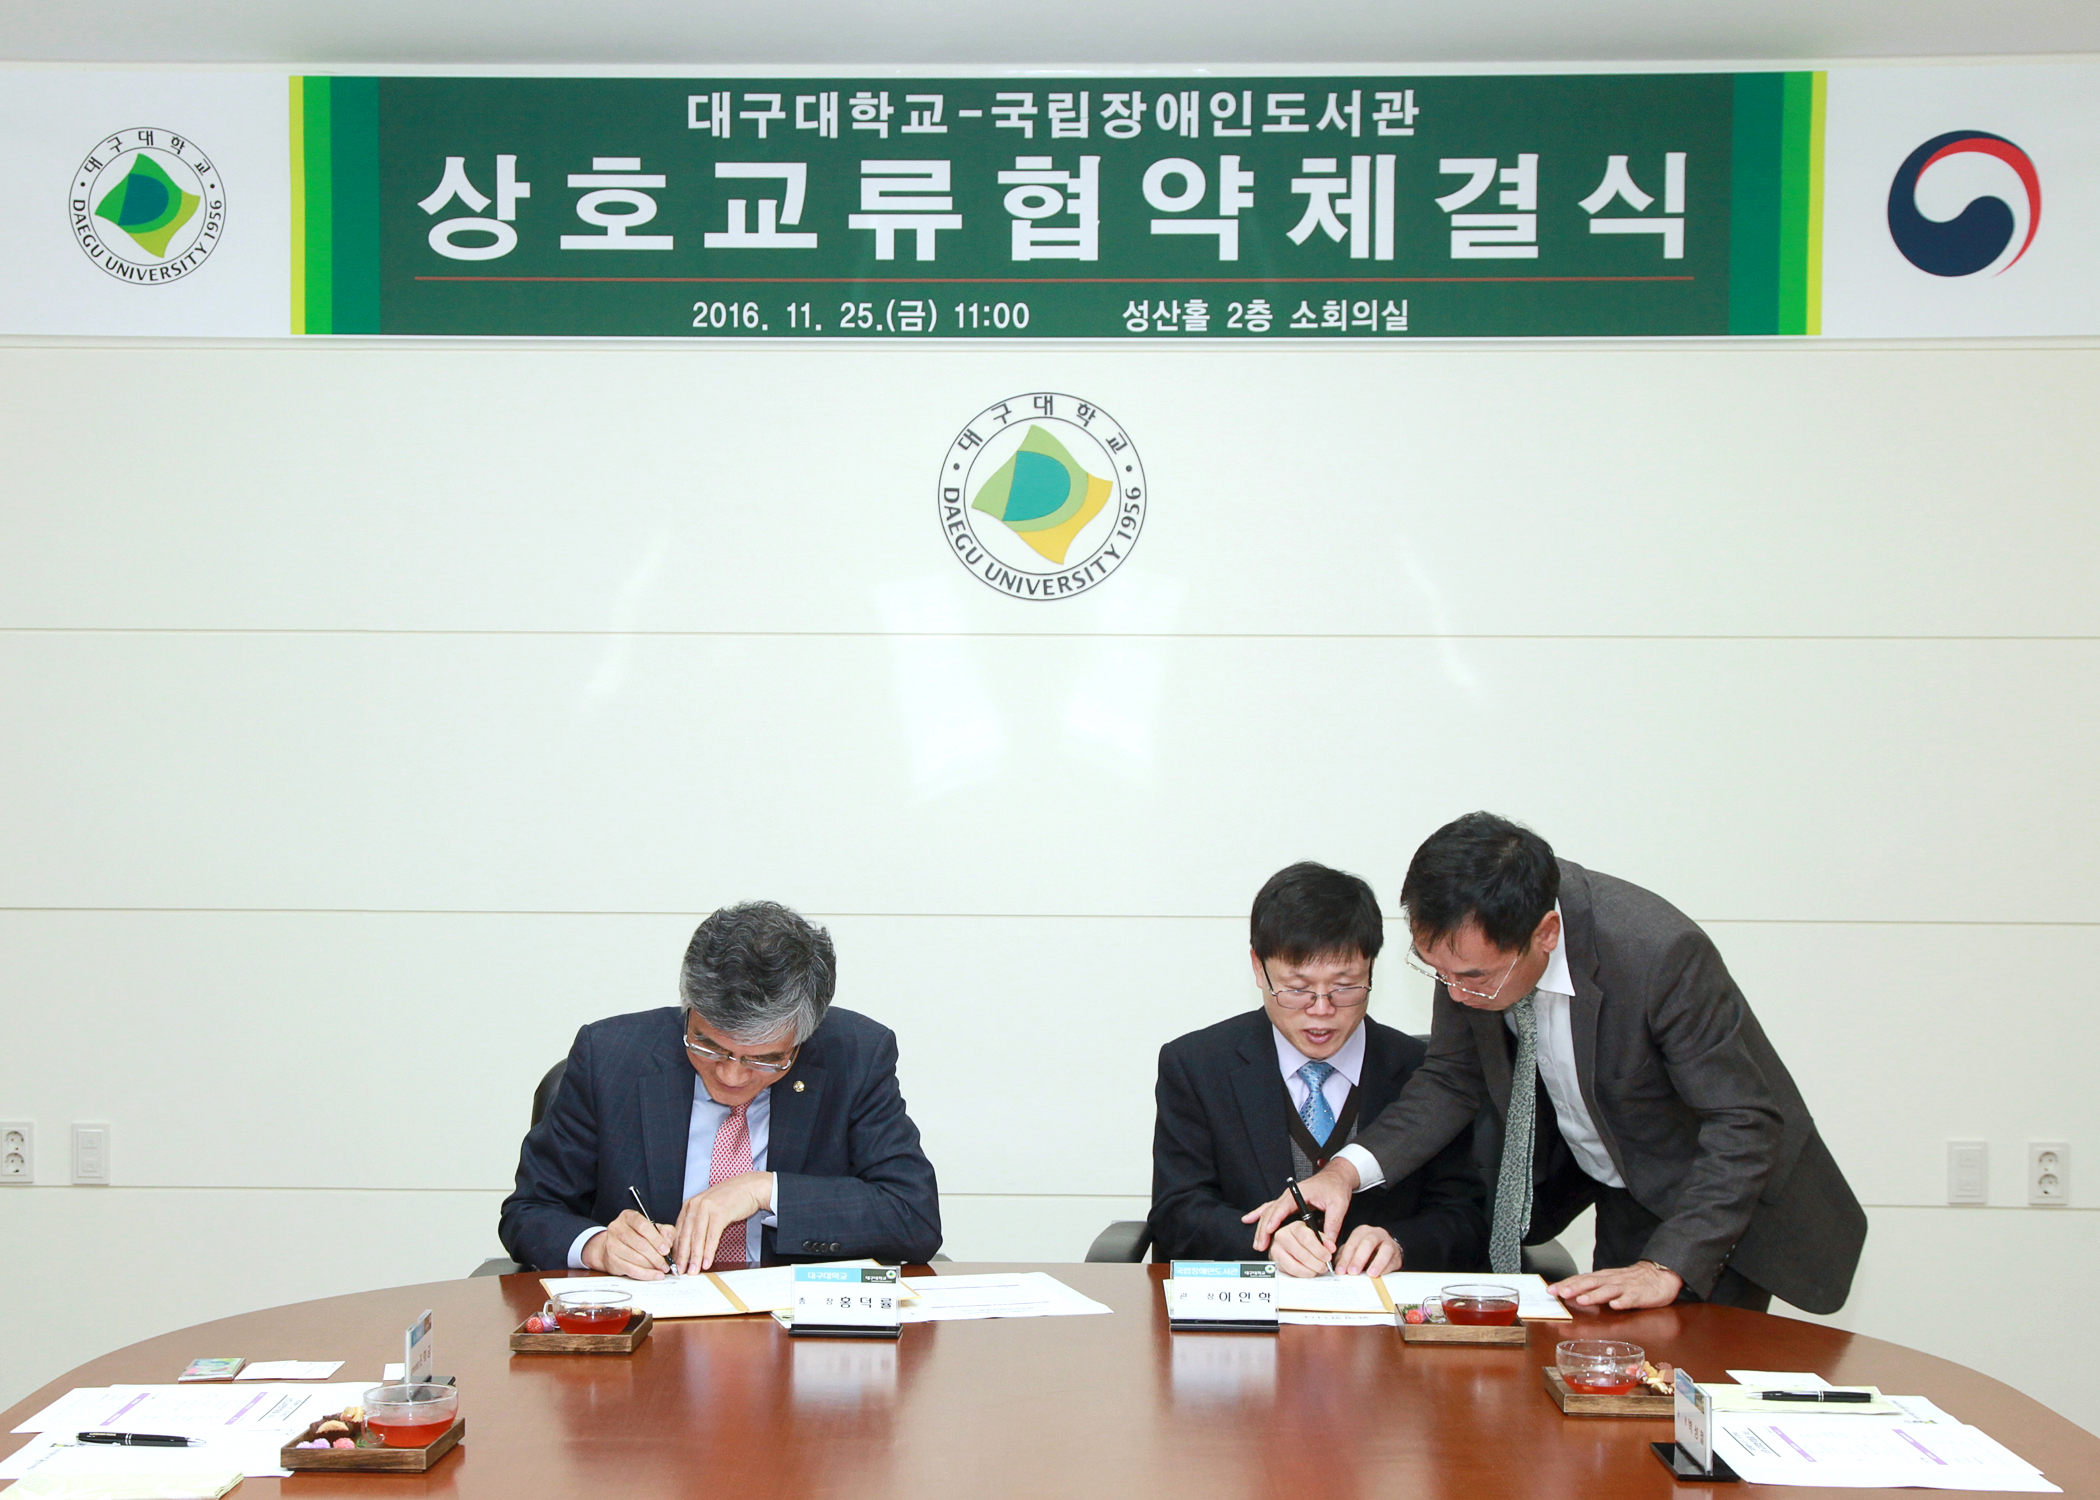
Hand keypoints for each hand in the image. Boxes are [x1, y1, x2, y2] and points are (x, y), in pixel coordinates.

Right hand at [582, 1209, 674, 1278]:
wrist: (614, 1246)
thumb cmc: (637, 1235)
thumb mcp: (653, 1228)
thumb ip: (665, 1231)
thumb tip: (669, 1242)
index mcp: (628, 1216)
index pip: (643, 1226)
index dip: (656, 1239)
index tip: (666, 1249)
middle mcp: (617, 1228)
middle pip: (640, 1244)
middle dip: (656, 1256)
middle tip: (667, 1263)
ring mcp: (612, 1245)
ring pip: (636, 1258)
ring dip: (652, 1266)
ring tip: (662, 1269)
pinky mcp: (611, 1260)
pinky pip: (631, 1270)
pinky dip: (645, 1274)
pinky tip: (655, 1275)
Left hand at [673, 1172, 773, 1271]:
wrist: (749, 1187)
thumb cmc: (730, 1198)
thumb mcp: (708, 1208)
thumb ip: (697, 1222)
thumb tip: (690, 1245)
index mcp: (689, 1205)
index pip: (678, 1231)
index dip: (676, 1249)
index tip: (675, 1263)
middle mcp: (695, 1205)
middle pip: (686, 1235)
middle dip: (683, 1256)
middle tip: (681, 1271)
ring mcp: (707, 1208)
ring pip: (697, 1237)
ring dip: (695, 1257)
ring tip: (694, 1270)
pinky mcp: (720, 1212)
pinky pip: (712, 1236)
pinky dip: (709, 1251)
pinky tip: (707, 1261)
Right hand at [1242, 1159, 1358, 1250]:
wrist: (1336, 1176)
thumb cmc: (1336, 1187)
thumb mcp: (1338, 1206)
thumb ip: (1333, 1225)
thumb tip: (1328, 1244)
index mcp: (1300, 1192)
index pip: (1283, 1207)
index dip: (1275, 1219)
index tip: (1269, 1231)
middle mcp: (1290, 1195)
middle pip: (1271, 1211)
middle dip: (1264, 1229)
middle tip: (1260, 1245)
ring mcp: (1287, 1198)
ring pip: (1269, 1212)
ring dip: (1261, 1227)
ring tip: (1257, 1243)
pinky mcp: (1288, 1203)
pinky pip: (1271, 1209)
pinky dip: (1259, 1214)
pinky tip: (1249, 1219)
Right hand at [1268, 1221, 1337, 1276]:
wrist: (1288, 1243)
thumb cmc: (1304, 1239)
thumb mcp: (1315, 1234)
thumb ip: (1325, 1240)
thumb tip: (1331, 1247)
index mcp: (1295, 1226)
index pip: (1307, 1238)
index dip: (1319, 1250)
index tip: (1328, 1256)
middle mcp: (1282, 1236)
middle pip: (1301, 1254)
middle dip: (1316, 1263)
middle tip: (1325, 1266)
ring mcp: (1276, 1249)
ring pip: (1295, 1265)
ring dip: (1310, 1270)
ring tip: (1318, 1270)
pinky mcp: (1275, 1260)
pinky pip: (1290, 1271)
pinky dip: (1303, 1274)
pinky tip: (1310, 1272)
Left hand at [1335, 1224, 1401, 1276]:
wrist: (1386, 1253)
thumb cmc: (1366, 1252)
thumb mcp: (1353, 1252)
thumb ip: (1345, 1258)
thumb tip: (1338, 1270)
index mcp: (1362, 1231)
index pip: (1352, 1243)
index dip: (1346, 1257)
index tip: (1340, 1270)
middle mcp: (1376, 1234)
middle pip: (1368, 1243)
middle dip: (1359, 1258)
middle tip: (1352, 1272)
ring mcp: (1389, 1243)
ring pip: (1385, 1248)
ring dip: (1377, 1262)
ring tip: (1370, 1274)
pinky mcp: (1397, 1255)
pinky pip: (1393, 1260)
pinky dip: (1386, 1268)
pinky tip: (1380, 1275)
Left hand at [1551, 1260, 1683, 1309]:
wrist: (1660, 1275)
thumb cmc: (1631, 1281)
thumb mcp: (1609, 1281)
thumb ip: (1593, 1287)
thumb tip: (1572, 1293)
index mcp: (1603, 1278)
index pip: (1580, 1280)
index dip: (1565, 1284)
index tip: (1550, 1290)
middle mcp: (1611, 1281)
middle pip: (1591, 1283)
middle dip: (1575, 1288)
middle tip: (1561, 1293)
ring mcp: (1626, 1288)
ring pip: (1609, 1290)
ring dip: (1595, 1295)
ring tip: (1583, 1300)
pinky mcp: (1640, 1295)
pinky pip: (1631, 1299)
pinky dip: (1623, 1301)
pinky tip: (1616, 1305)